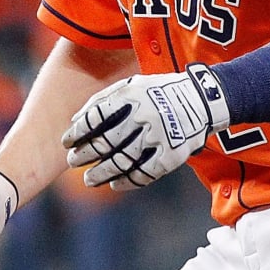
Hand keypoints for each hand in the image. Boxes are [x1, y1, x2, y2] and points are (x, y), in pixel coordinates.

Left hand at [62, 63, 229, 190]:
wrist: (202, 99)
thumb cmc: (158, 92)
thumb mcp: (132, 84)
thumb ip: (103, 99)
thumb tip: (75, 120)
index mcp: (132, 95)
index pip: (96, 117)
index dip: (78, 132)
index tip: (67, 142)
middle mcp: (145, 115)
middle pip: (106, 140)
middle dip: (85, 154)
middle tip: (72, 161)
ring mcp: (159, 136)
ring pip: (123, 160)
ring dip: (102, 172)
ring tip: (89, 179)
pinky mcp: (173, 154)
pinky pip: (146, 173)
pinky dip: (128, 181)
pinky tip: (115, 185)